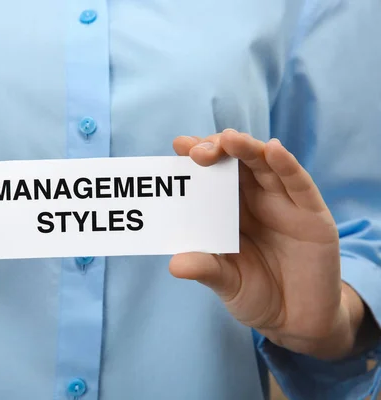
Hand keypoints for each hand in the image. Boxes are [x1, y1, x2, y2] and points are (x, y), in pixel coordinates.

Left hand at [170, 129, 365, 359]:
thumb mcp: (227, 283)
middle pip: (237, 162)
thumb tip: (175, 264)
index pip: (212, 174)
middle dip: (217, 149)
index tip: (179, 146)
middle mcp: (256, 200)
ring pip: (266, 166)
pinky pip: (299, 185)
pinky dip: (287, 165)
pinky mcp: (312, 215)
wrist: (297, 321)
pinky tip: (273, 150)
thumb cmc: (256, 294)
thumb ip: (206, 270)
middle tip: (197, 150)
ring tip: (230, 139)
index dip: (197, 157)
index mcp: (229, 210)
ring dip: (248, 149)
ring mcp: (285, 204)